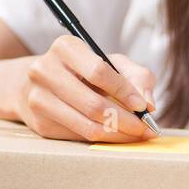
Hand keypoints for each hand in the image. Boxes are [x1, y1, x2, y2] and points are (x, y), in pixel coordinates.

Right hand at [17, 35, 156, 142]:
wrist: (41, 83)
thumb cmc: (84, 71)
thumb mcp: (112, 63)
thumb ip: (137, 78)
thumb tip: (149, 105)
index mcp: (65, 48)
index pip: (99, 72)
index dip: (125, 92)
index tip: (144, 108)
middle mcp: (45, 71)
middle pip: (93, 104)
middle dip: (126, 120)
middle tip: (145, 129)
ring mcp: (38, 99)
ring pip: (87, 126)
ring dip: (118, 135)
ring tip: (136, 135)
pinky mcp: (40, 124)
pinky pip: (79, 138)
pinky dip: (103, 140)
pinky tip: (116, 136)